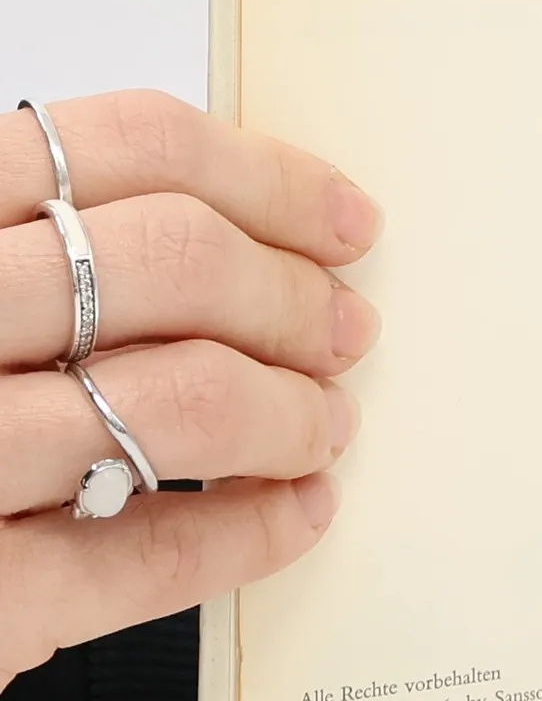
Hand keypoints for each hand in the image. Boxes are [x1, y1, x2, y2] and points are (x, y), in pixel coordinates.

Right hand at [0, 92, 380, 684]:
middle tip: (343, 334)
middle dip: (292, 299)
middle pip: (173, 259)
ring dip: (290, 414)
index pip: (129, 148)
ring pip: (182, 398)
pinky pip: (145, 553)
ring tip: (319, 429)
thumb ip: (37, 251)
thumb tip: (249, 242)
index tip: (345, 224)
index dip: (269, 183)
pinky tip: (292, 514)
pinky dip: (247, 533)